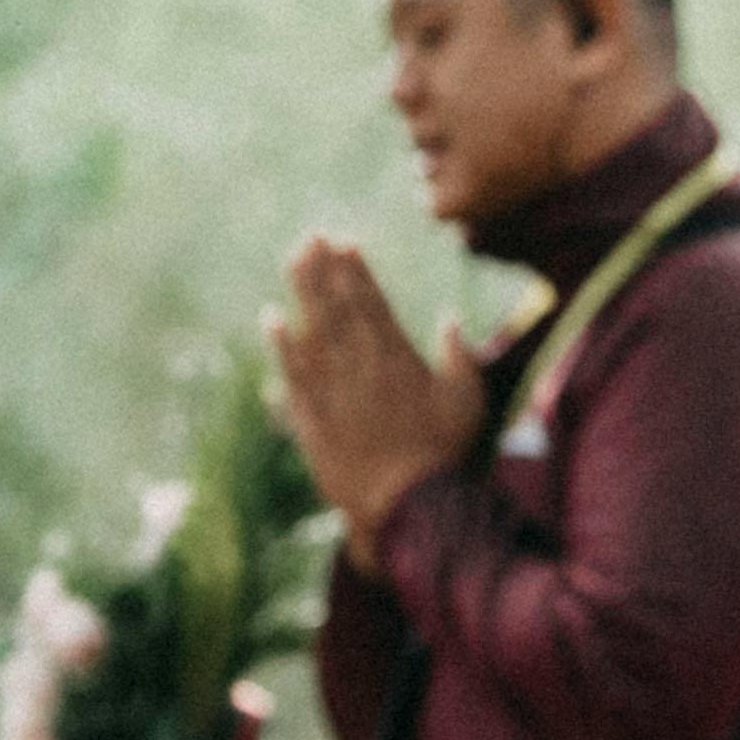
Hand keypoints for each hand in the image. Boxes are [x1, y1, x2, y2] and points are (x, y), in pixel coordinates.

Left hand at [269, 238, 483, 547]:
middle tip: (312, 237)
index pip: (371, 300)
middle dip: (323, 268)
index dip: (356, 270)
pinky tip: (271, 317)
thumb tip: (450, 320)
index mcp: (397, 355)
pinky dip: (280, 342)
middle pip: (335, 305)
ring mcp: (329, 387)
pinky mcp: (309, 414)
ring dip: (301, 291)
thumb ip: (459, 357)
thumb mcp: (468, 400)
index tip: (345, 243)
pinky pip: (290, 370)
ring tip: (294, 260)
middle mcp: (358, 363)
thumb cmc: (443, 451)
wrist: (403, 502)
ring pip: (310, 328)